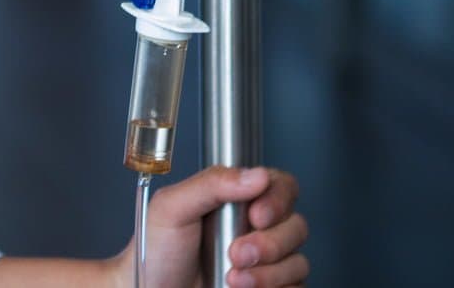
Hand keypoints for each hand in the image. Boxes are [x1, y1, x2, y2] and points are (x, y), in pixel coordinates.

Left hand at [109, 166, 307, 287]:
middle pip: (296, 225)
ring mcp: (266, 261)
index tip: (257, 216)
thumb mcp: (172, 208)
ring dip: (269, 273)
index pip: (281, 186)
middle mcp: (256, 228)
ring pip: (298, 261)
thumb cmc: (155, 251)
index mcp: (236, 199)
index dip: (278, 199)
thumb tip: (257, 175)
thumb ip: (211, 184)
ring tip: (232, 279)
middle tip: (235, 254)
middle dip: (269, 243)